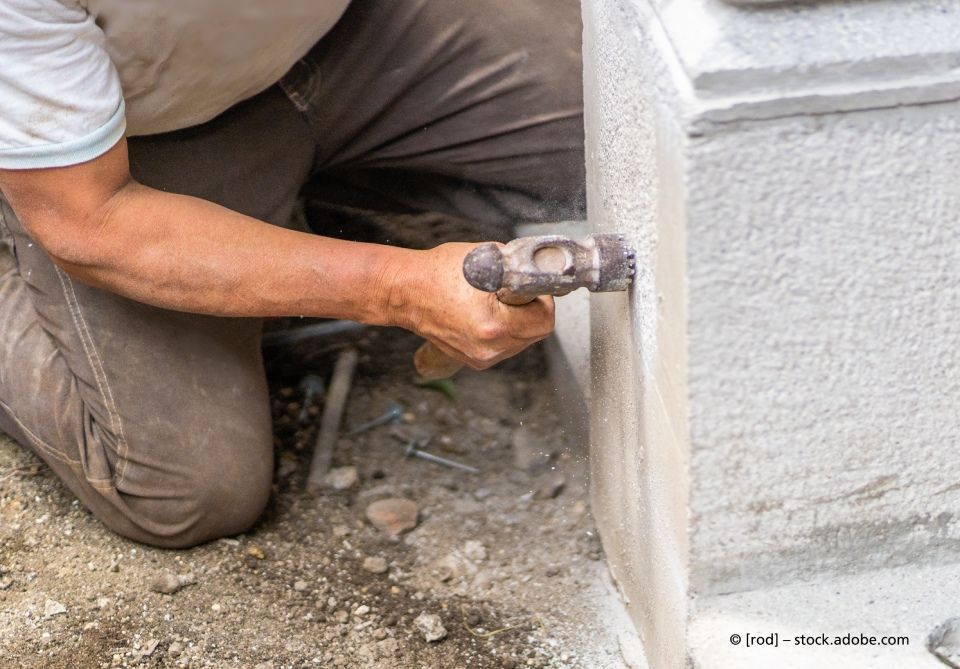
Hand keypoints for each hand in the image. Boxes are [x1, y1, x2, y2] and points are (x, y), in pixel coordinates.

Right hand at [384, 242, 554, 369]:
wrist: (407, 292)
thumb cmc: (439, 272)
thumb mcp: (489, 257)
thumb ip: (521, 268)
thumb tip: (543, 270)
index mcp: (493, 325)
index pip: (544, 320)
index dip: (542, 300)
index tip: (532, 289)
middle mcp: (488, 348)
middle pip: (535, 333)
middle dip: (531, 311)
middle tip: (513, 293)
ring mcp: (480, 357)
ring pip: (521, 341)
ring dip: (518, 322)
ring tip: (495, 303)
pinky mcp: (474, 360)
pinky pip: (504, 346)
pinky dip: (502, 331)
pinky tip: (486, 315)